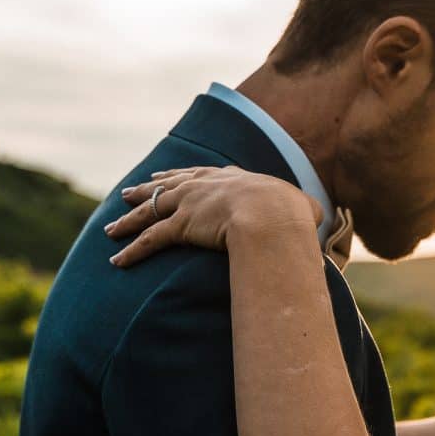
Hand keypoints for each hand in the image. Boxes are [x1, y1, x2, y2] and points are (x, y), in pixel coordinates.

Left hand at [105, 166, 322, 266]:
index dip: (183, 176)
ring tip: (110, 228)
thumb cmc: (291, 213)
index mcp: (232, 180)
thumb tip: (325, 217)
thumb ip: (307, 211)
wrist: (271, 216)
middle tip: (128, 194)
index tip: (169, 176)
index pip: (201, 174)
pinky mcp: (180, 227)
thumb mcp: (304, 207)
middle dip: (147, 190)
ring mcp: (190, 205)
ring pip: (151, 212)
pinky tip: (117, 261)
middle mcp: (205, 187)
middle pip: (168, 187)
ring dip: (128, 221)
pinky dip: (132, 252)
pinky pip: (150, 240)